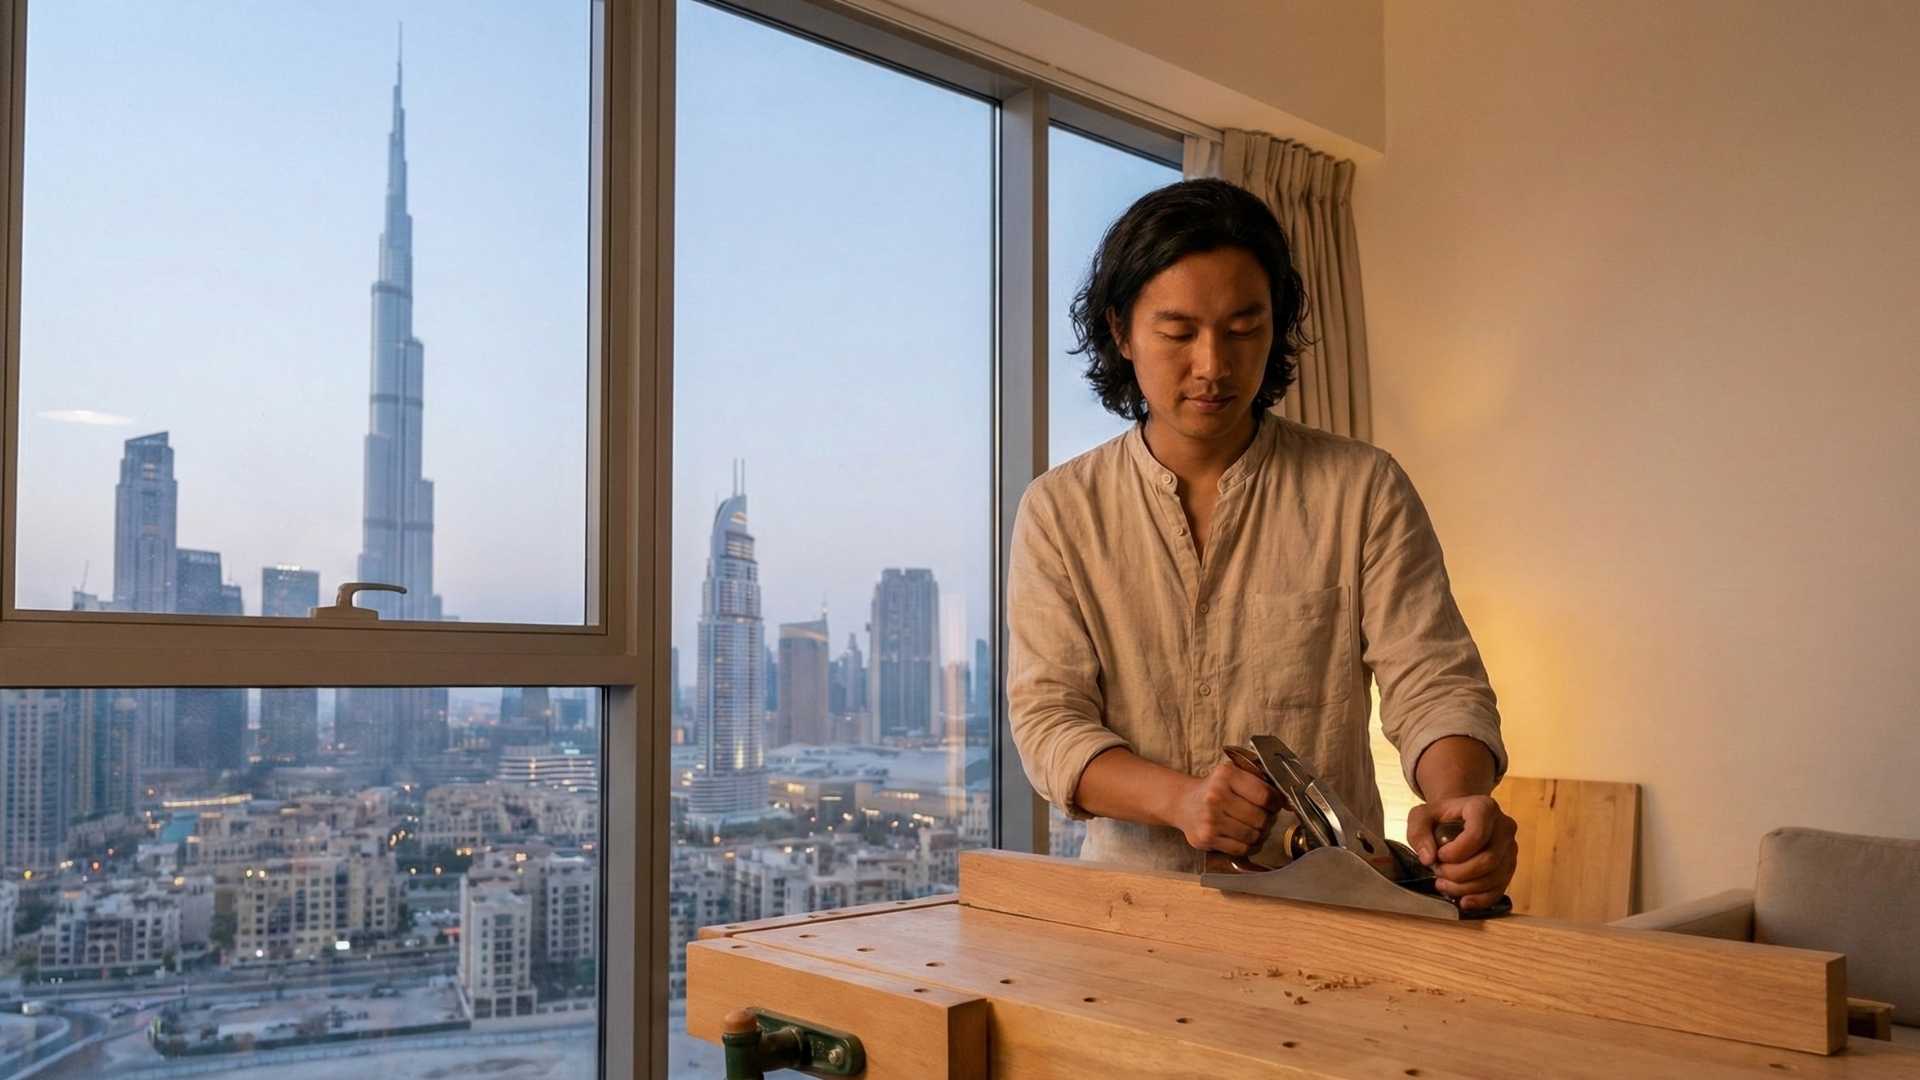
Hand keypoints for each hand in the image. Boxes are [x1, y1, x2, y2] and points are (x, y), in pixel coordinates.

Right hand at [1170, 759, 1280, 856]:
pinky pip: (1241, 849)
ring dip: (1257, 834)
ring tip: (1250, 826)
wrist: (1183, 803)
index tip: (1275, 805)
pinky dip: (1247, 846)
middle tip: (1260, 816)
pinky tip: (1242, 837)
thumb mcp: (1233, 774)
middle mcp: (1216, 796)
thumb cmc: (1215, 789)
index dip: (1276, 803)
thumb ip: (1260, 782)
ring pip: (1253, 836)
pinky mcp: (1206, 838)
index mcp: (1226, 775)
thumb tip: (1289, 802)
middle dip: (1265, 820)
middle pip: (1260, 818)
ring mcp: (1210, 819)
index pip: (1265, 795)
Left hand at [1407, 795, 1517, 911]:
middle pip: (1488, 860)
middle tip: (1438, 872)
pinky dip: (1480, 899)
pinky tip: (1463, 901)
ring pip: (1495, 877)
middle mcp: (1504, 827)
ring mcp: (1510, 848)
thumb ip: (1418, 832)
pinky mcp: (1509, 867)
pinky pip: (1500, 889)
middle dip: (1459, 874)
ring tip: (1444, 885)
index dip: (1456, 852)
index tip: (1439, 855)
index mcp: (1484, 808)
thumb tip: (1428, 859)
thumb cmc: (1441, 816)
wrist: (1459, 818)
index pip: (1477, 835)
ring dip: (1466, 888)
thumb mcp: (1421, 816)